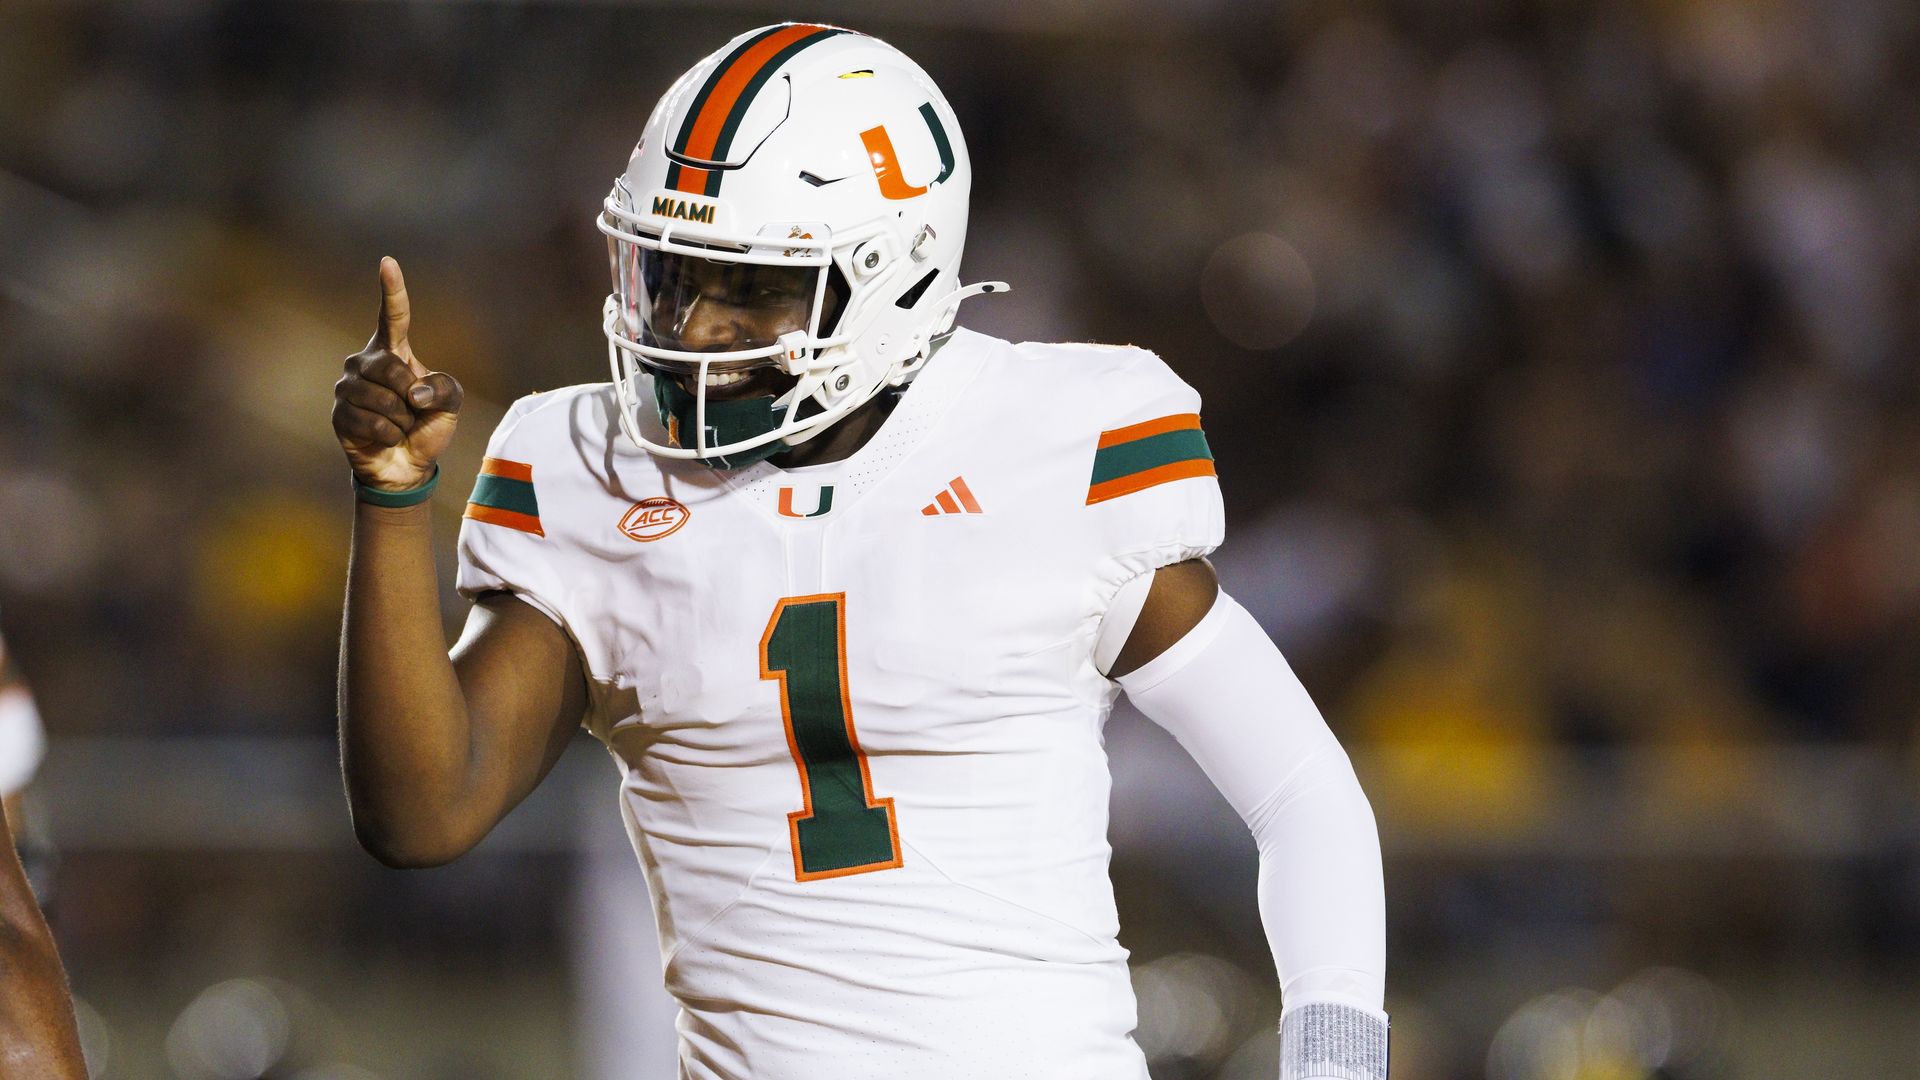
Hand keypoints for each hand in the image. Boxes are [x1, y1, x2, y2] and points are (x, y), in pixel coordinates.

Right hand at [333, 257, 463, 490]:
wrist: (407, 465)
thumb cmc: (427, 426)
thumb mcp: (451, 404)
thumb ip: (444, 388)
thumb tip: (414, 391)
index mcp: (394, 350)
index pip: (393, 315)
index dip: (392, 290)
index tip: (388, 261)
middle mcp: (365, 361)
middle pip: (391, 367)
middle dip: (411, 395)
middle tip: (413, 411)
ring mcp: (348, 386)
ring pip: (382, 398)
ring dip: (402, 419)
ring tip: (399, 425)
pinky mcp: (339, 413)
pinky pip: (372, 422)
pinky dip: (390, 434)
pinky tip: (387, 437)